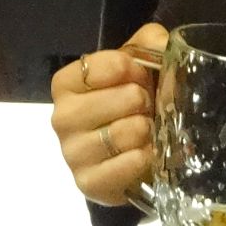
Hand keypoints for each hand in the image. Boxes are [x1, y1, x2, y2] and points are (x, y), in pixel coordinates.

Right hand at [50, 22, 162, 206]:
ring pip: (126, 132)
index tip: (139, 77)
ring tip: (146, 130)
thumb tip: (164, 43)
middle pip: (124, 98)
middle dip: (144, 101)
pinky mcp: (88, 182)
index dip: (133, 69)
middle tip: (146, 108)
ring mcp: (72, 153)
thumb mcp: (138, 64)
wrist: (128, 153)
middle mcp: (61, 117)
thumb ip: (150, 42)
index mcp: (66, 83)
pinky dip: (145, 157)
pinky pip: (129, 164)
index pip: (104, 66)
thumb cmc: (129, 103)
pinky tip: (145, 154)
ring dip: (147, 130)